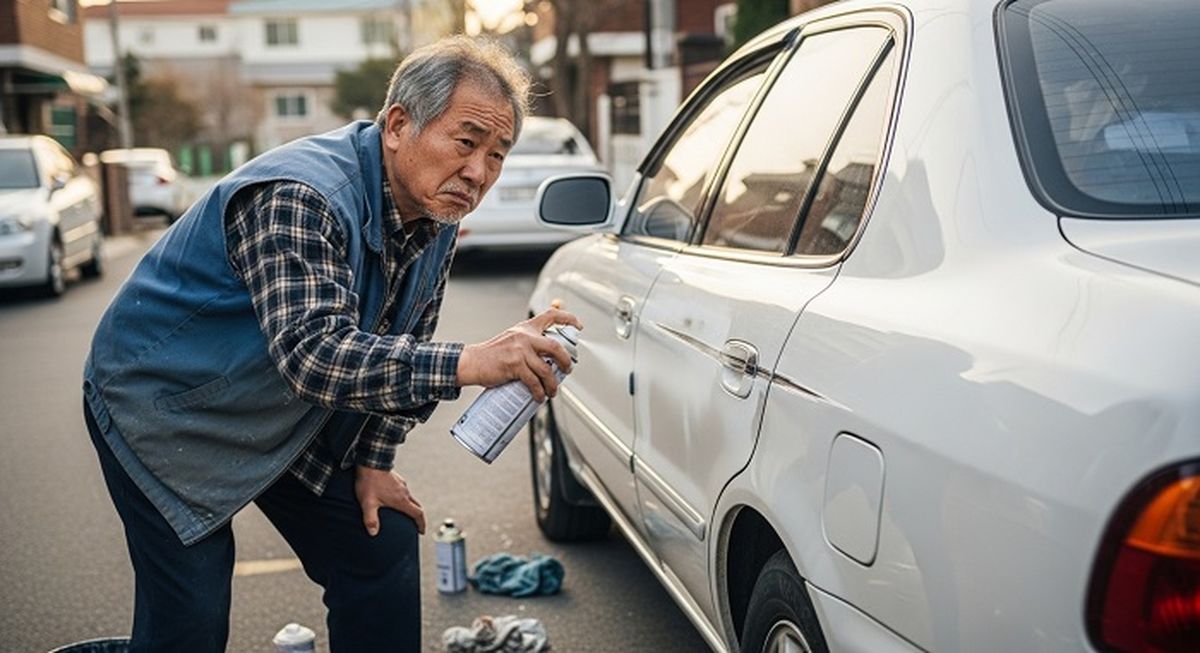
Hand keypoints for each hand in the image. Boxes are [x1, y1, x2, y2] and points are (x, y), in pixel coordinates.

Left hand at [355, 465, 425, 535]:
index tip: (422, 531)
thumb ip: (370, 519)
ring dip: (410, 507)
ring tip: (404, 513)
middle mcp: (404, 492)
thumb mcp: (368, 503)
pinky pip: (404, 492)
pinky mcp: (397, 480)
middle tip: (415, 525)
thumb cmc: (369, 483)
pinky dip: (403, 499)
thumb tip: (373, 533)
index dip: (421, 524)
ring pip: (410, 498)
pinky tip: (394, 499)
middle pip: (417, 506)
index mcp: (401, 500)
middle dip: (418, 517)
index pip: (418, 514)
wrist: (370, 462)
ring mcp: (401, 485)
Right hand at [456, 307, 582, 401]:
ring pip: (546, 369)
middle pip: (555, 346)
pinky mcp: (515, 365)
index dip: (568, 318)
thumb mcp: (512, 339)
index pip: (551, 315)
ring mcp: (520, 351)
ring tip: (552, 390)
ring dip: (553, 384)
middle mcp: (525, 337)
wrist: (473, 362)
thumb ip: (528, 342)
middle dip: (565, 361)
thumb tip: (549, 355)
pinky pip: (534, 381)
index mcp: (526, 328)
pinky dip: (539, 391)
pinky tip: (539, 396)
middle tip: (567, 369)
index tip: (578, 326)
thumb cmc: (492, 354)